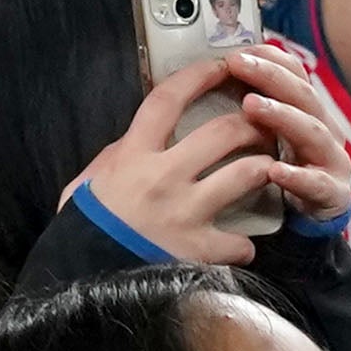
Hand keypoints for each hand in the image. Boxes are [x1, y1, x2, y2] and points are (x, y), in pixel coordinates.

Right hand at [71, 46, 350, 261]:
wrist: (80, 284)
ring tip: (269, 168)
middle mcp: (163, 177)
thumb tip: (133, 139)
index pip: (167, 100)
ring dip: (264, 167)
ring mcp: (185, 213)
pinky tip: (243, 245)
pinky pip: (241, 241)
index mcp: (132, 156)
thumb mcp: (85, 186)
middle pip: (223, 131)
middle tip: (262, 122)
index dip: (198, 76)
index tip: (221, 65)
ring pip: (246, 174)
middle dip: (251, 121)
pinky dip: (246, 244)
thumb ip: (112, 158)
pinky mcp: (199, 250)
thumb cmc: (82, 231)